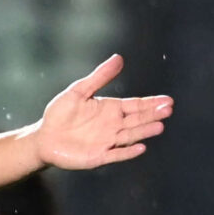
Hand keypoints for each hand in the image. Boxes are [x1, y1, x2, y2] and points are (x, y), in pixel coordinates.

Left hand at [32, 55, 173, 171]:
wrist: (44, 138)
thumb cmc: (60, 114)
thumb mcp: (78, 91)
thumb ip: (99, 77)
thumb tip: (119, 58)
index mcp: (111, 109)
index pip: (135, 106)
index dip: (151, 103)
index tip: (167, 100)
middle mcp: (113, 125)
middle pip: (137, 120)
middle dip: (153, 115)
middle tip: (168, 110)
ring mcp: (107, 141)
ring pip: (130, 136)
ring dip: (144, 132)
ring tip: (159, 126)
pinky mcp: (99, 156)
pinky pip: (116, 154)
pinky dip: (128, 152)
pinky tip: (141, 147)